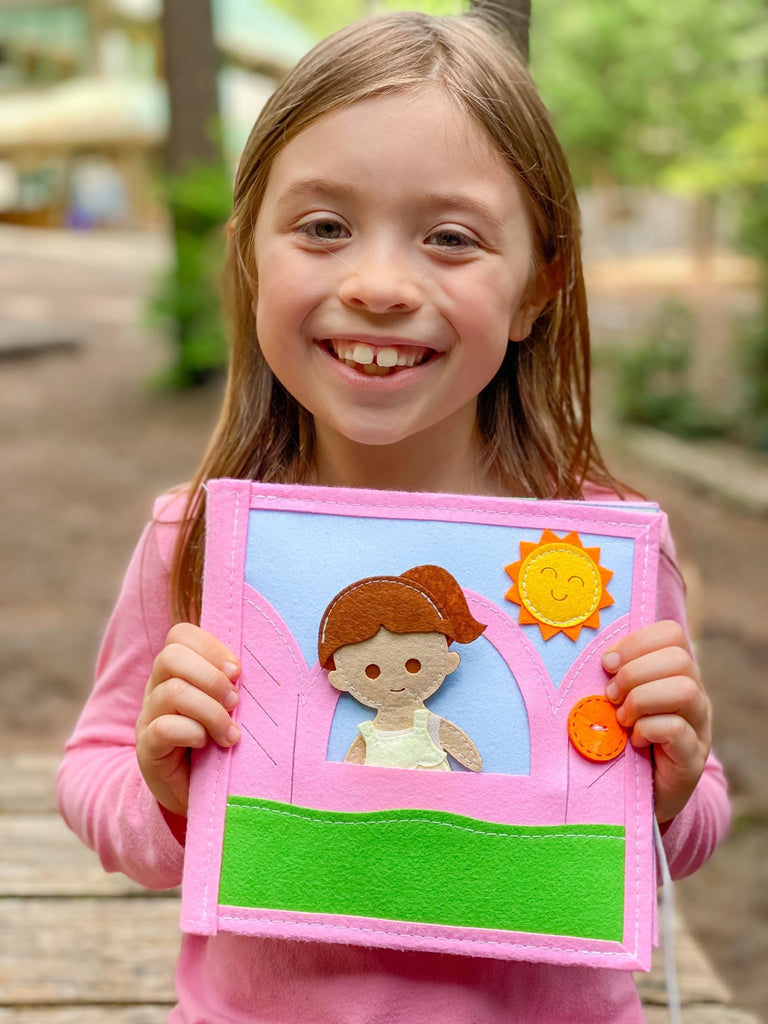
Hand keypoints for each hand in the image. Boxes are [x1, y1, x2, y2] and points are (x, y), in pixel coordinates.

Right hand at [136, 623, 240, 818]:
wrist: (196, 795)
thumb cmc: (220, 744)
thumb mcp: (230, 709)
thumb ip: (236, 684)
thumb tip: (269, 662)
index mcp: (178, 671)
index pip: (181, 635)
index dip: (211, 647)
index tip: (238, 672)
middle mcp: (157, 689)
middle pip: (171, 656)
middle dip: (211, 677)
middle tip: (236, 703)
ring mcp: (148, 718)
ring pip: (171, 691)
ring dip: (210, 711)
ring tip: (230, 734)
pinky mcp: (147, 749)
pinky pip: (163, 728)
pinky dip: (192, 732)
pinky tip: (206, 744)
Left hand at [602, 620, 711, 823]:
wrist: (643, 793)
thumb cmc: (622, 738)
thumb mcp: (618, 700)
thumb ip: (615, 676)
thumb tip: (600, 657)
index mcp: (676, 673)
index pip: (671, 634)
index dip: (636, 642)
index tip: (608, 664)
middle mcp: (695, 696)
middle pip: (679, 659)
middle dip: (635, 674)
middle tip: (611, 696)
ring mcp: (699, 727)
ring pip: (684, 690)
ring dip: (641, 700)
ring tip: (622, 718)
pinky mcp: (693, 758)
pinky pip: (676, 729)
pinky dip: (647, 729)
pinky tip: (633, 740)